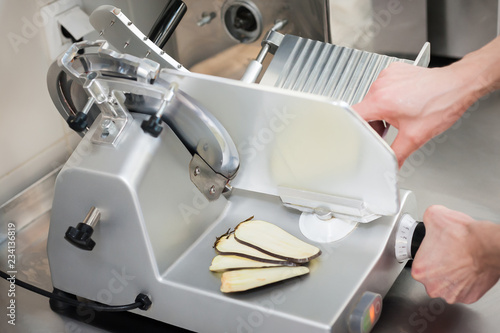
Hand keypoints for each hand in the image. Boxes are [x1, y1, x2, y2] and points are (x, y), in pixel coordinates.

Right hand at [353, 62, 480, 166]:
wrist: (457, 85)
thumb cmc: (441, 104)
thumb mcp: (416, 137)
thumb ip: (397, 155)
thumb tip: (390, 165)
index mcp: (381, 101)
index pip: (351, 116)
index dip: (351, 129)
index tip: (354, 135)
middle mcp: (380, 85)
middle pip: (363, 109)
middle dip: (372, 123)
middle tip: (389, 129)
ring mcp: (386, 76)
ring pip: (372, 99)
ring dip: (380, 111)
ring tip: (400, 115)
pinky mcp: (393, 71)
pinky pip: (382, 88)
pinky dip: (388, 98)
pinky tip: (403, 103)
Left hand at [412, 205, 499, 303]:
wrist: (487, 245)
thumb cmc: (463, 236)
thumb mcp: (434, 215)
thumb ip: (426, 218)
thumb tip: (428, 217)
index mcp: (420, 270)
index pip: (419, 263)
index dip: (428, 254)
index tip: (436, 250)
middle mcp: (433, 287)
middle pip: (431, 277)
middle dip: (438, 267)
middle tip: (448, 255)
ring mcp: (451, 294)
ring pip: (447, 284)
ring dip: (452, 275)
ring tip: (458, 261)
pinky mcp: (468, 298)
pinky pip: (462, 290)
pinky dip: (465, 281)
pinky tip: (467, 269)